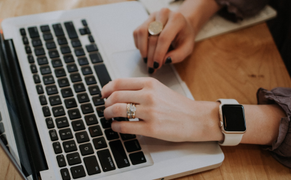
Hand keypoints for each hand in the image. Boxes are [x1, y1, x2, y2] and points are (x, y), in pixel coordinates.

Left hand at [101, 78, 221, 141]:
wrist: (196, 118)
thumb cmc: (178, 105)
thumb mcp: (159, 89)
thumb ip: (140, 88)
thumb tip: (118, 92)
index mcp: (149, 83)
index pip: (119, 82)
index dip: (106, 88)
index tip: (103, 94)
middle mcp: (148, 95)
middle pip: (115, 96)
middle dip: (106, 103)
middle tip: (105, 108)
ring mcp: (150, 112)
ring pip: (118, 110)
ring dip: (108, 114)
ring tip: (108, 117)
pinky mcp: (152, 128)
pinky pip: (125, 126)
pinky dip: (116, 127)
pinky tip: (116, 127)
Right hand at [133, 8, 194, 73]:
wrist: (181, 25)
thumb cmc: (184, 36)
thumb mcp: (187, 47)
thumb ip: (178, 55)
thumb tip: (165, 60)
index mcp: (176, 19)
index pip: (164, 37)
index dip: (158, 53)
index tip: (157, 65)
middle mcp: (163, 14)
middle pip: (152, 37)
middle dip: (151, 55)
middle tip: (151, 67)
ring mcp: (153, 16)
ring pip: (142, 33)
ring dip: (142, 50)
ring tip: (146, 60)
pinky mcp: (145, 20)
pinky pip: (137, 33)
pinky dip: (139, 44)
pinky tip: (145, 51)